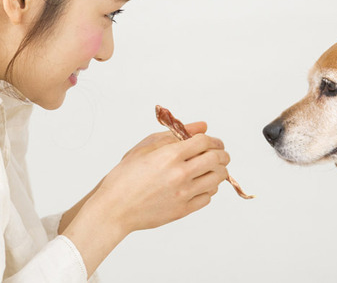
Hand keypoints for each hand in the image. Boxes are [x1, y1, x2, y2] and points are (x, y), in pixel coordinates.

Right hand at [93, 122, 230, 232]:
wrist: (114, 208)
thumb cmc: (125, 176)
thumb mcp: (145, 147)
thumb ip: (175, 134)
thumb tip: (201, 126)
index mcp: (169, 156)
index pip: (205, 141)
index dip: (213, 139)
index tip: (214, 142)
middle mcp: (179, 175)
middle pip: (216, 159)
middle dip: (222, 154)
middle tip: (220, 155)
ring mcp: (183, 194)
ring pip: (216, 179)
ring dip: (218, 171)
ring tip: (210, 169)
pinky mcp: (183, 210)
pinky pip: (208, 197)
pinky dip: (208, 189)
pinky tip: (199, 185)